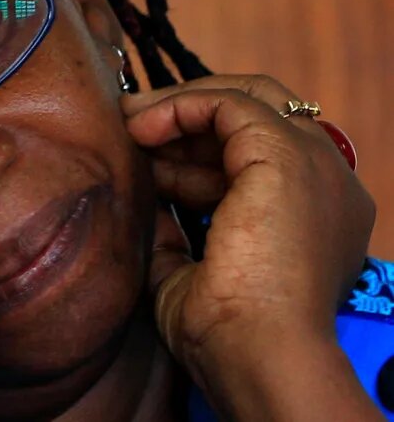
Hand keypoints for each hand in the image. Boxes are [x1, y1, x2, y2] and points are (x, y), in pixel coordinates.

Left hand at [122, 75, 377, 419]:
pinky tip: (142, 126)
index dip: (194, 151)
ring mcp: (313, 165)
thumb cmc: (228, 334)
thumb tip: (148, 205)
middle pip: (260, 114)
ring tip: (127, 119)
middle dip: (191, 113)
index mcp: (315, 215)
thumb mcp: (191, 275)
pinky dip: (181, 105)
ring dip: (179, 105)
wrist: (259, 354)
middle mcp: (326, 183)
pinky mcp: (286, 155)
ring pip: (246, 99)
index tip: (144, 157)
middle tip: (132, 119)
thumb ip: (176, 236)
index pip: (257, 155)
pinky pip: (229, 103)